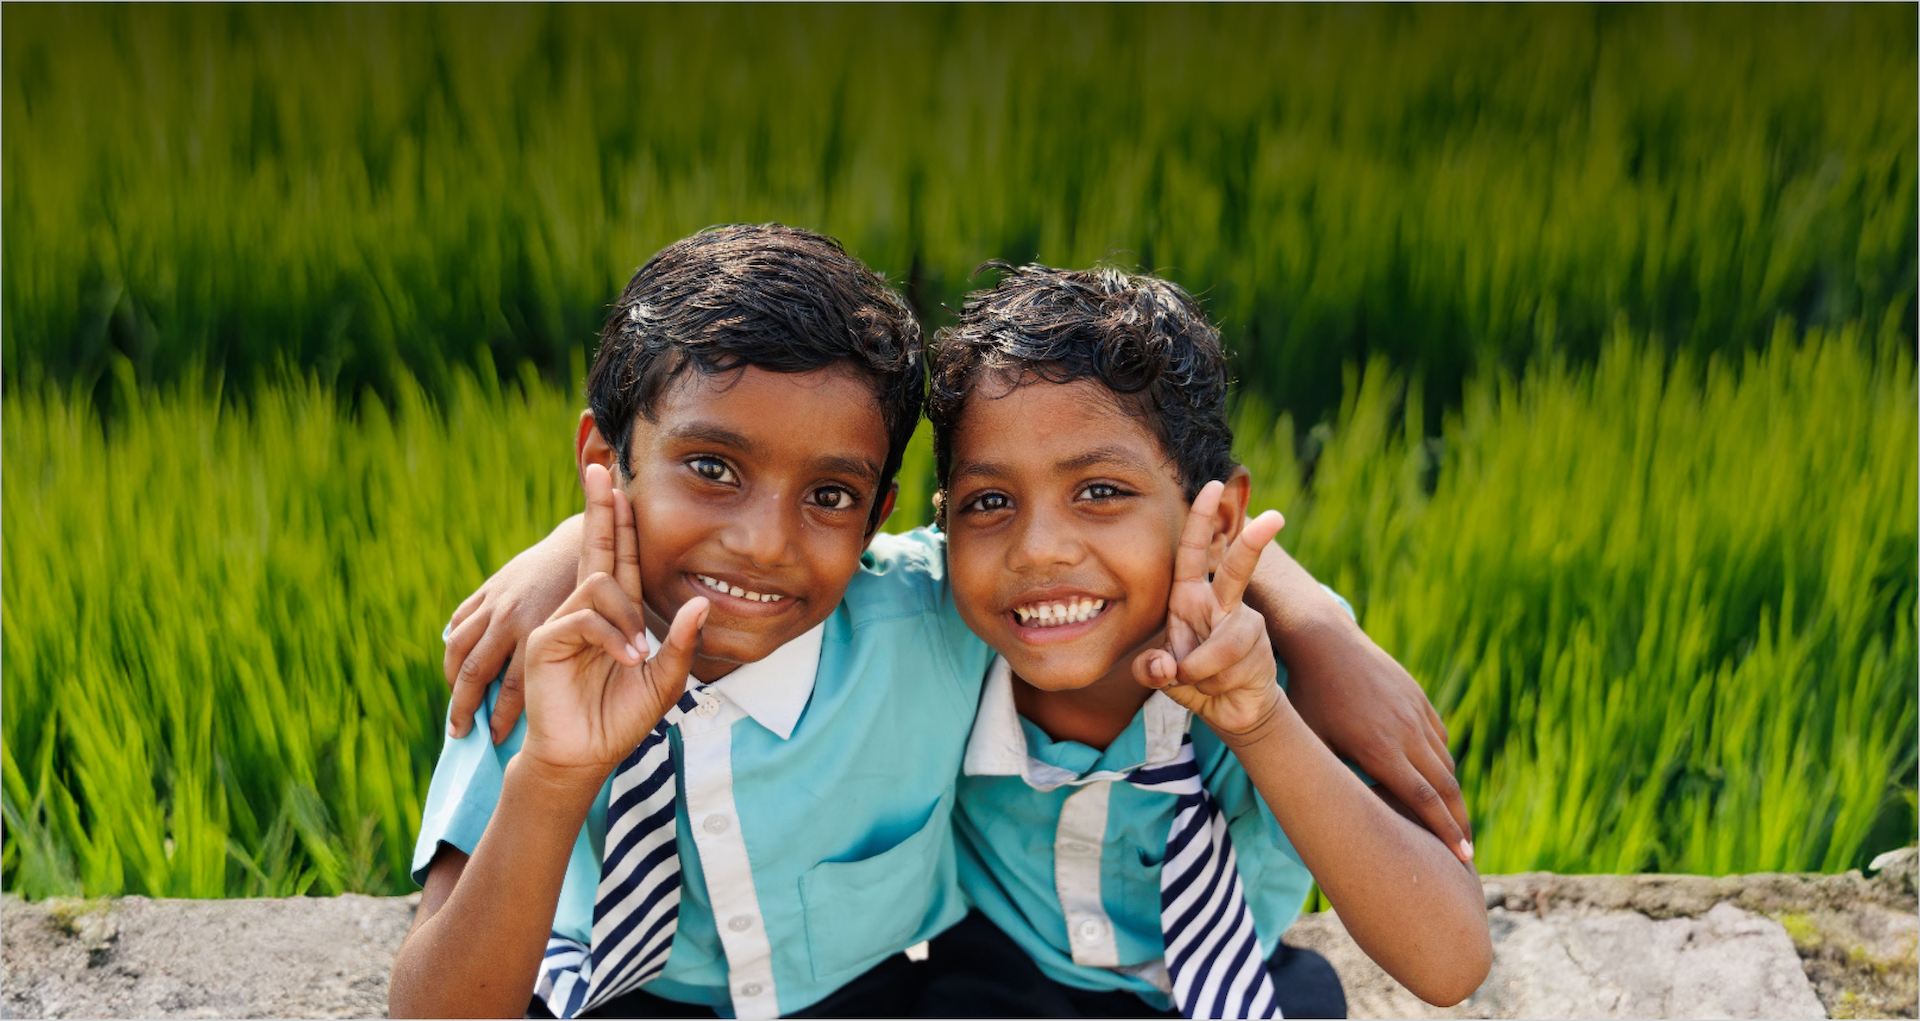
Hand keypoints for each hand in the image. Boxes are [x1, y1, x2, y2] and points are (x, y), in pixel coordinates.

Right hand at [444, 516, 582, 742]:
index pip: (514, 688)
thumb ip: (589, 664)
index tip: (496, 740)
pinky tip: (455, 669)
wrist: (586, 542)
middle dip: (464, 708)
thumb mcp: (599, 631)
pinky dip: (453, 648)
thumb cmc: (602, 594)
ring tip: (453, 705)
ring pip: (459, 648)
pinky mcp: (488, 590)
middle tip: (459, 735)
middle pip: (476, 673)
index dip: (503, 718)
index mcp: (544, 630)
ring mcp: (496, 603)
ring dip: (451, 680)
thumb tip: (575, 707)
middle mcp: (513, 618)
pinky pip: (459, 623)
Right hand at [519, 464, 707, 776]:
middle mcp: (587, 609)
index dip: (621, 523)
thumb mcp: (665, 680)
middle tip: (599, 470)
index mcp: (616, 614)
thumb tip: (699, 603)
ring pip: (601, 585)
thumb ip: (681, 642)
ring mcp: (563, 622)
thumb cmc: (621, 719)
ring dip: (626, 616)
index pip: (621, 558)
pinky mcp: (545, 640)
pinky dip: (611, 635)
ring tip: (637, 655)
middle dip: (600, 509)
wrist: (585, 755)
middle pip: (597, 548)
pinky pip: (584, 617)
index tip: (620, 486)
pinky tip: (625, 659)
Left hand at [1132, 481, 1289, 735]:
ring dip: (1200, 672)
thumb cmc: (1193, 681)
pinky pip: (1227, 668)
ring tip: (1199, 680)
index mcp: (1190, 597)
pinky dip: (1212, 684)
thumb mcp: (1162, 674)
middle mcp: (1220, 604)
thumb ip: (1152, 669)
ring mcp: (1245, 625)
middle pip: (1238, 569)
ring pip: (1220, 646)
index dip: (1202, 520)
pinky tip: (1219, 687)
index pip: (1194, 552)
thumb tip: (1164, 667)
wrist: (1231, 710)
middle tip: (1274, 518)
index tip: (1212, 486)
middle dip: (1253, 543)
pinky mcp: (1258, 649)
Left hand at [1281, 616, 1474, 862]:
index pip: (1424, 801)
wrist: (1324, 642)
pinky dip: (1443, 763)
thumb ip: (1327, 780)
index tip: (1463, 857)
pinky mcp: (1419, 699)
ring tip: (1454, 822)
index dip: (1446, 832)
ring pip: (1445, 762)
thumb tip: (1326, 820)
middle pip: (1446, 787)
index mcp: (1380, 750)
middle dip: (1459, 822)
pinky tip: (1439, 780)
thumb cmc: (1308, 697)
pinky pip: (1439, 738)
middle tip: (1468, 853)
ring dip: (1453, 795)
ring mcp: (1416, 713)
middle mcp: (1406, 733)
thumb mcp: (1310, 742)